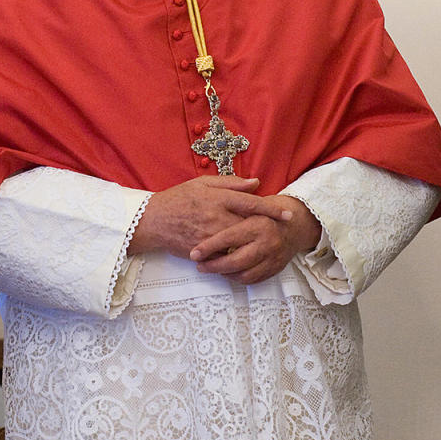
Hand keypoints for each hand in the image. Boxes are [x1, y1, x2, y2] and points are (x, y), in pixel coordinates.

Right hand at [128, 175, 292, 257]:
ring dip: (251, 244)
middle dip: (265, 229)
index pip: (251, 204)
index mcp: (218, 198)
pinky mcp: (202, 251)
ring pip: (238, 243)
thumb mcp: (204, 183)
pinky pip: (223, 256)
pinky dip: (233, 255)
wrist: (153, 221)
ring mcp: (209, 236)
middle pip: (248, 226)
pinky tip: (241, 255)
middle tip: (280, 232)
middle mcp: (215, 217)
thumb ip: (231, 183)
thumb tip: (256, 183)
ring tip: (263, 244)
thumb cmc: (180, 198)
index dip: (271, 210)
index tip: (288, 215)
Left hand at [189, 195, 321, 283]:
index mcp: (259, 223)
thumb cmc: (270, 210)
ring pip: (243, 275)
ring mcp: (273, 257)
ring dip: (224, 274)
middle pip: (235, 261)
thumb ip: (232, 203)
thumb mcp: (252, 200)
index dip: (209, 247)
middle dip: (213, 266)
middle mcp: (268, 242)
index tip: (194, 252)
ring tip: (212, 268)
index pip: (229, 238)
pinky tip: (228, 271)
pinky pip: (252, 280)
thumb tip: (208, 211)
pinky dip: (238, 278)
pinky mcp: (275, 268)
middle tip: (199, 264)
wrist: (298, 223)